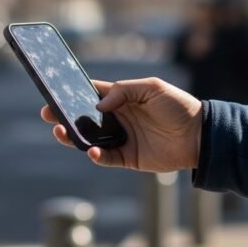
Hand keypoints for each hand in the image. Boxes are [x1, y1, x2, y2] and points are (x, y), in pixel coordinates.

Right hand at [40, 77, 203, 171]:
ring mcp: (121, 138)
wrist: (200, 135)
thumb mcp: (152, 88)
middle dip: (63, 115)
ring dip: (73, 136)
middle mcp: (118, 118)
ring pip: (89, 139)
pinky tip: (91, 151)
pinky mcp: (128, 157)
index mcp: (122, 98)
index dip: (72, 92)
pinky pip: (105, 158)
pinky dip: (96, 156)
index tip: (53, 91)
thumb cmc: (178, 106)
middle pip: (84, 117)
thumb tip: (98, 104)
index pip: (91, 93)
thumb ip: (124, 91)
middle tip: (47, 114)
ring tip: (61, 132)